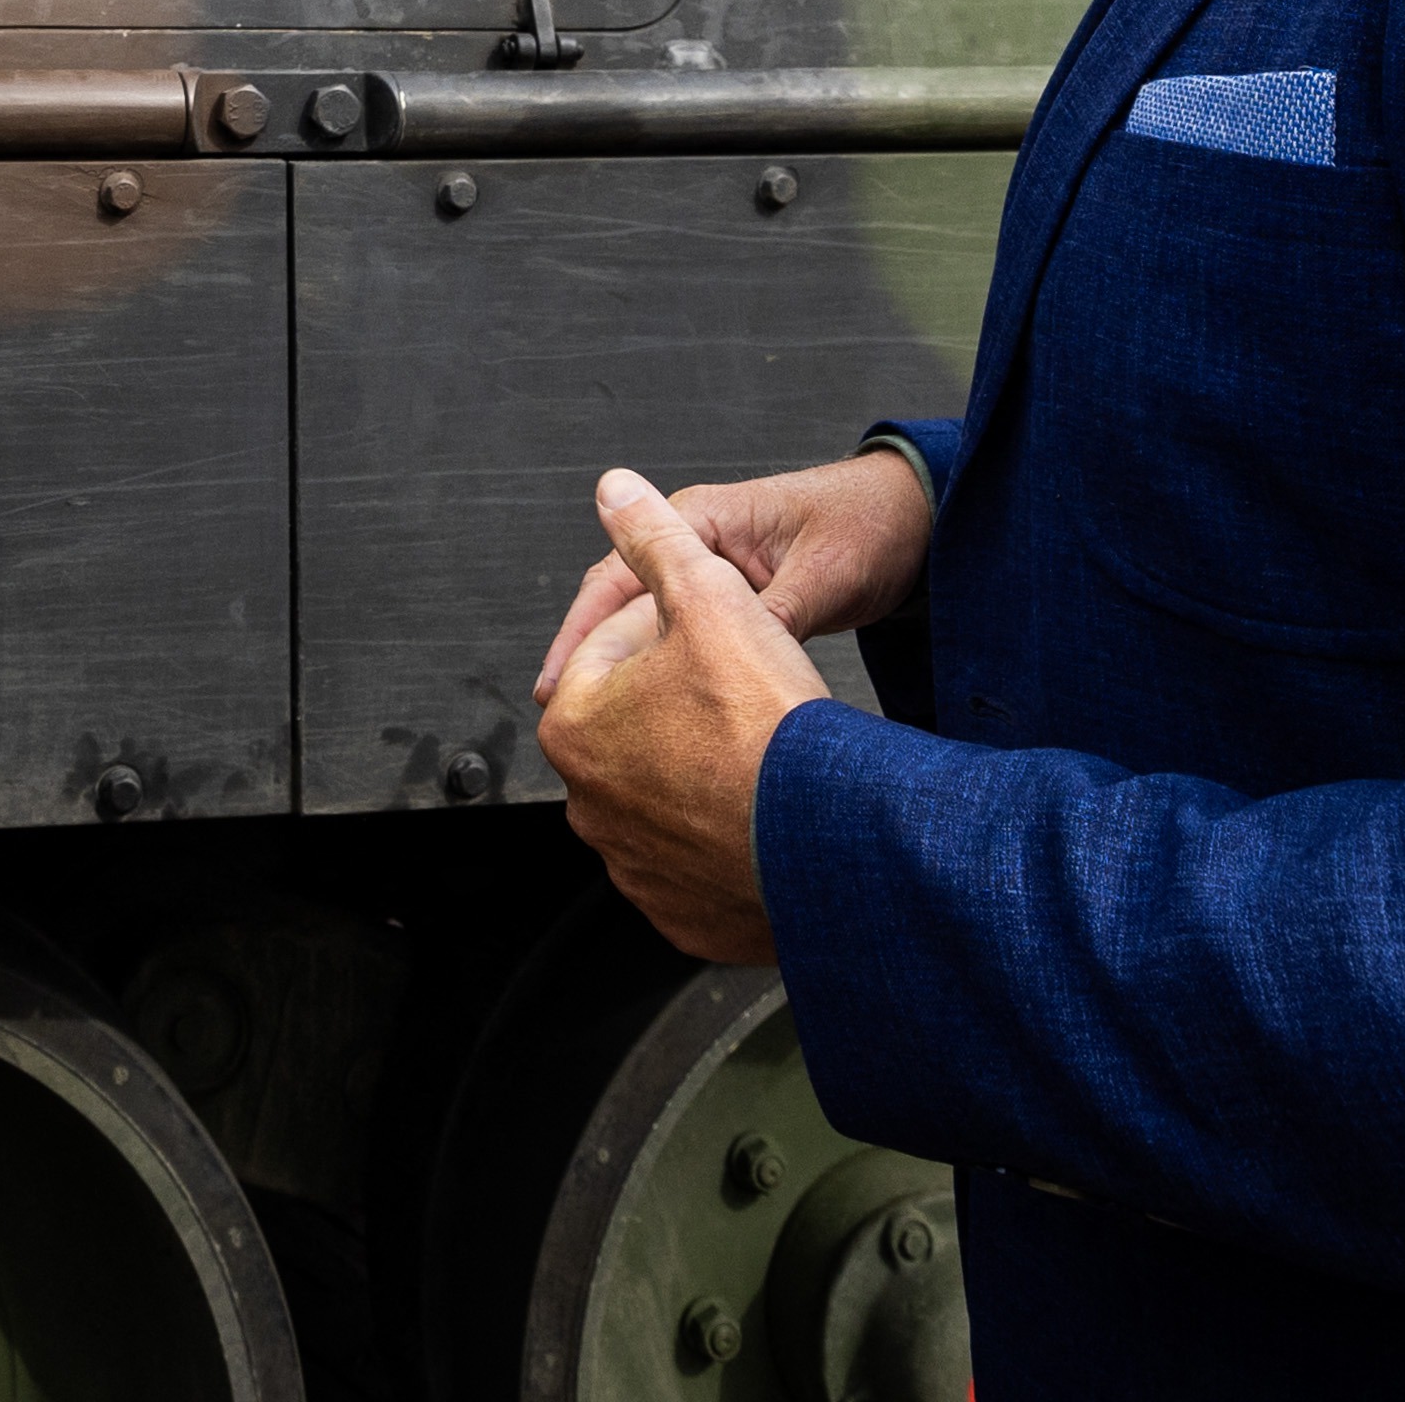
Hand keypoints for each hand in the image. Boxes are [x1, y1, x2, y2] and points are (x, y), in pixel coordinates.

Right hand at [530, 445, 931, 689]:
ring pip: (653, 624)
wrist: (915, 518)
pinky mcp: (743, 602)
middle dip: (588, 657)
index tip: (558, 678)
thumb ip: (771, 614)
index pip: (620, 571)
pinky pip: (691, 639)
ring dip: (625, 667)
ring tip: (601, 720)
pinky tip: (660, 708)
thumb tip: (731, 658)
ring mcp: (720, 574)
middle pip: (622, 601)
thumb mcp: (822, 574)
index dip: (582, 630)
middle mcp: (702, 543)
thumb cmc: (870, 524)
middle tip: (560, 713)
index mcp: (705, 518)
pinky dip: (668, 670)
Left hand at [535, 468, 838, 962]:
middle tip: (748, 689)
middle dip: (685, 696)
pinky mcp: (680, 911)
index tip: (722, 630)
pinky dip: (727, 833)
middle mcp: (587, 803)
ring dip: (706, 764)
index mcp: (573, 723)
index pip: (616, 647)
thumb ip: (653, 537)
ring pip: (669, 787)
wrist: (831, 839)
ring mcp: (631, 865)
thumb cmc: (768, 724)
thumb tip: (615, 492)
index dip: (677, 623)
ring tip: (761, 748)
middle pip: (640, 721)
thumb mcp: (709, 595)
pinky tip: (764, 806)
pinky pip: (699, 857)